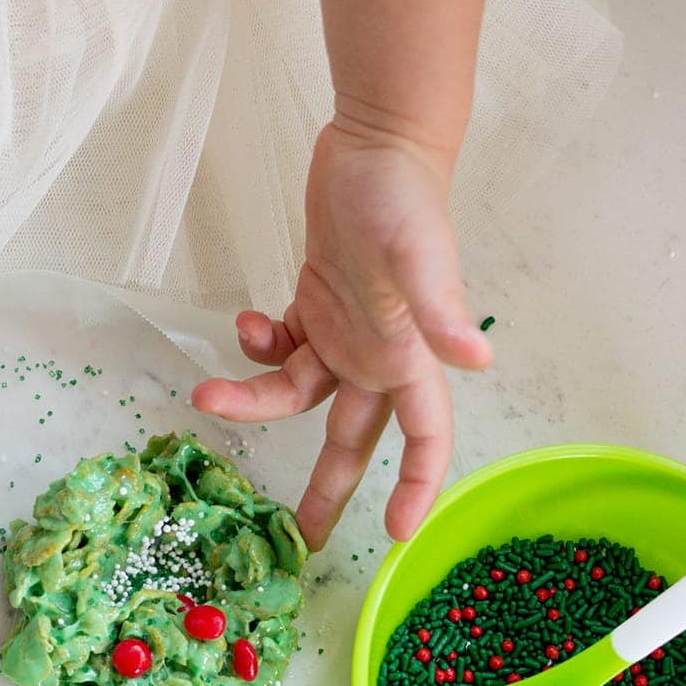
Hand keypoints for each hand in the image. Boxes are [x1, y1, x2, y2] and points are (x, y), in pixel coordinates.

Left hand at [192, 121, 492, 549]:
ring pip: (299, 398)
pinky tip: (245, 326)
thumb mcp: (419, 254)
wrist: (377, 145)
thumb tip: (477, 360)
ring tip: (209, 397)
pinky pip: (283, 351)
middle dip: (328, 491)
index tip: (395, 532)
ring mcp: (345, 335)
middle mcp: (379, 357)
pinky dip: (258, 349)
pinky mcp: (316, 308)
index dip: (415, 486)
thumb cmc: (404, 197)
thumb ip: (440, 310)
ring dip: (253, 403)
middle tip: (301, 541)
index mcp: (409, 357)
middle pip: (354, 442)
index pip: (425, 437)